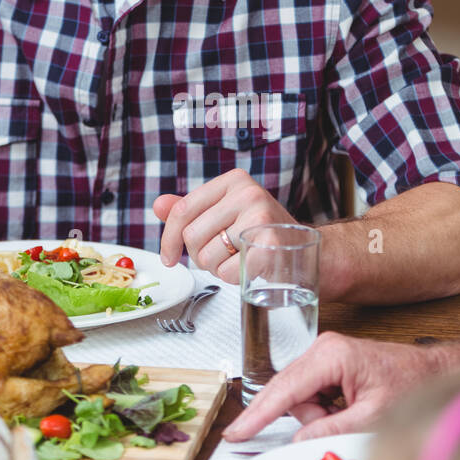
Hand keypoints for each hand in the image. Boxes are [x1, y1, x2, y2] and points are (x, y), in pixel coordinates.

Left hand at [154, 170, 293, 282]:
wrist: (301, 249)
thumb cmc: (259, 232)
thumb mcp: (225, 213)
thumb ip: (192, 210)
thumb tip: (159, 205)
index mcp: (233, 181)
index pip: (183, 209)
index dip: (168, 238)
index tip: (168, 257)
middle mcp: (247, 193)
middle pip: (192, 236)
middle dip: (199, 255)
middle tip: (221, 255)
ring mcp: (261, 217)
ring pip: (207, 257)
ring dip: (217, 268)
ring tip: (237, 259)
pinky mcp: (269, 245)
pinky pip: (227, 272)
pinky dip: (232, 278)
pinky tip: (247, 268)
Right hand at [223, 331, 450, 441]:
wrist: (432, 371)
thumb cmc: (411, 386)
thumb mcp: (373, 417)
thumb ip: (332, 430)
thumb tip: (298, 443)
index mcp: (332, 355)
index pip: (284, 391)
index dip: (257, 416)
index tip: (235, 434)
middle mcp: (323, 349)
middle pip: (287, 392)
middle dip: (303, 418)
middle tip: (316, 433)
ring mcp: (324, 355)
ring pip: (297, 397)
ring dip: (316, 417)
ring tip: (349, 418)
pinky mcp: (328, 364)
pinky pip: (308, 394)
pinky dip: (322, 410)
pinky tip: (345, 411)